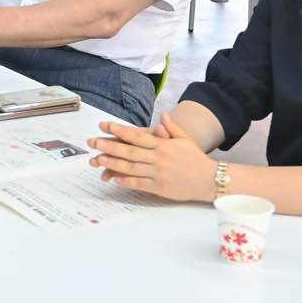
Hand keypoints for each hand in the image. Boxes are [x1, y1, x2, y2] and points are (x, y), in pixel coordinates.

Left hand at [88, 113, 216, 201]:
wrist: (209, 179)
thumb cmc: (196, 158)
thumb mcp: (185, 139)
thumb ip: (172, 128)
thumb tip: (162, 116)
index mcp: (162, 144)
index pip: (136, 136)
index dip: (119, 130)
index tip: (104, 125)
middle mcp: (158, 158)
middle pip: (128, 151)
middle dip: (109, 146)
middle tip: (92, 142)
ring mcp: (157, 173)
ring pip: (130, 168)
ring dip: (112, 163)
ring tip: (97, 159)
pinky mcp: (159, 187)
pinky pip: (139, 183)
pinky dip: (126, 181)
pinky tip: (114, 178)